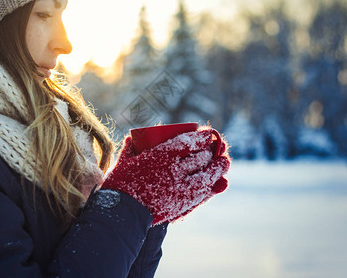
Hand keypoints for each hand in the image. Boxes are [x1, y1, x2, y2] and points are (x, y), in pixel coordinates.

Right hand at [101, 126, 229, 224]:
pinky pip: (203, 193)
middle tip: (215, 148)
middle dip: (210, 151)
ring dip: (218, 168)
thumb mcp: (124, 162)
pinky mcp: (183, 204)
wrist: (123, 213)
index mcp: (161, 156)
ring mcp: (181, 188)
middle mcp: (175, 170)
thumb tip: (132, 138)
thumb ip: (130, 148)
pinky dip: (212, 186)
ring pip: (207, 175)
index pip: (189, 142)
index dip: (202, 137)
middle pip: (201, 158)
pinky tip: (217, 182)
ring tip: (224, 162)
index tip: (209, 134)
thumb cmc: (121, 184)